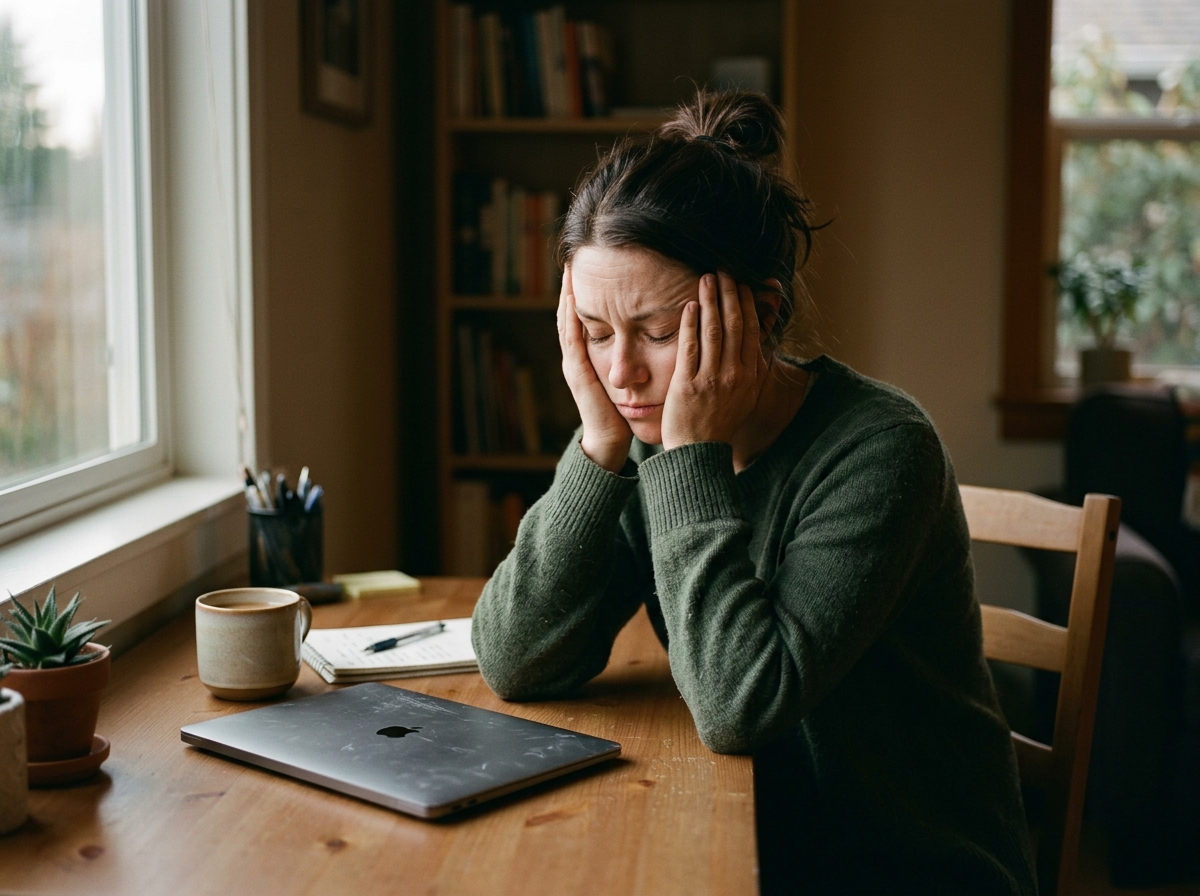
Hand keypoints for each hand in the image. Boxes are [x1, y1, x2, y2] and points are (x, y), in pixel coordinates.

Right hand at [557, 265, 632, 471]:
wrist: (609, 440)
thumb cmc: (622, 412)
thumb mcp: (628, 376)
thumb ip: (633, 356)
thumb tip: (650, 335)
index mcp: (591, 355)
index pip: (586, 316)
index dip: (586, 292)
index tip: (592, 266)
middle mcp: (578, 356)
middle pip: (572, 313)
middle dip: (572, 286)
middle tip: (575, 257)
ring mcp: (574, 363)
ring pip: (567, 321)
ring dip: (566, 294)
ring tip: (569, 268)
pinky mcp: (577, 371)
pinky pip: (571, 338)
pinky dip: (569, 316)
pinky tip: (570, 298)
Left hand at [660, 271, 765, 450]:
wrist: (697, 453)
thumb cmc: (717, 423)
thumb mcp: (744, 396)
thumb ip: (751, 368)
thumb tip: (759, 340)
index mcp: (750, 376)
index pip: (751, 331)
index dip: (747, 304)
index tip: (742, 283)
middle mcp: (734, 375)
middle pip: (735, 325)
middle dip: (730, 294)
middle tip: (724, 271)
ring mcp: (711, 380)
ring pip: (714, 332)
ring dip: (711, 301)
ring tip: (706, 278)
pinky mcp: (688, 385)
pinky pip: (691, 348)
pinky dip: (691, 324)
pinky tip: (690, 306)